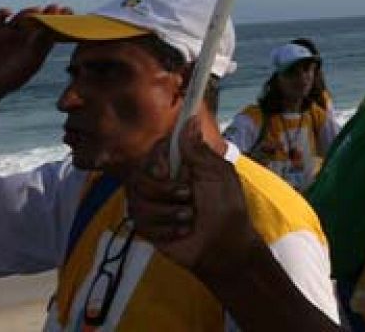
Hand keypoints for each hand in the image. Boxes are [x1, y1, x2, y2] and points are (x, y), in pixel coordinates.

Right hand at [0, 6, 65, 102]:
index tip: (67, 13)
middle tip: (54, 7)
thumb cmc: (8, 80)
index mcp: (38, 46)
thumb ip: (37, 48)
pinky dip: (2, 13)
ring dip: (28, 12)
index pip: (52, 29)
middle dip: (47, 12)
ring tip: (35, 13)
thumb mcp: (27, 65)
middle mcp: (25, 38)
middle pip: (38, 20)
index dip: (61, 20)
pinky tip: (8, 13)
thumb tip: (46, 30)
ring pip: (20, 17)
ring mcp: (8, 33)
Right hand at [128, 124, 258, 279]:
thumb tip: (190, 118)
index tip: (167, 170)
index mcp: (180, 166)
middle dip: (165, 190)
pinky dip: (165, 228)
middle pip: (139, 176)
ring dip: (168, 211)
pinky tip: (182, 231)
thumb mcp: (217, 174)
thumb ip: (198, 150)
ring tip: (189, 217)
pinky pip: (141, 222)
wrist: (223, 244)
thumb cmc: (226, 207)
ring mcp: (151, 205)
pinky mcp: (146, 226)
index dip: (157, 160)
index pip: (155, 152)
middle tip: (188, 197)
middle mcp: (161, 182)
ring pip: (138, 200)